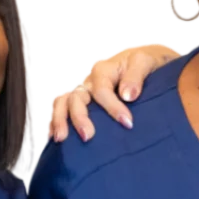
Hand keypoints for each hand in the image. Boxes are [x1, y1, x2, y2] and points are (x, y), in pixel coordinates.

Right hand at [46, 43, 183, 140]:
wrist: (138, 59)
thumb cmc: (142, 61)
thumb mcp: (144, 62)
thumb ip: (136, 77)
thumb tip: (128, 96)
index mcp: (102, 69)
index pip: (102, 91)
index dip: (113, 108)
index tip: (128, 124)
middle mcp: (87, 79)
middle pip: (75, 97)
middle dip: (79, 118)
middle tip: (87, 137)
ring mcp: (81, 88)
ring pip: (61, 101)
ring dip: (59, 120)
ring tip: (61, 140)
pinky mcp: (79, 97)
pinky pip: (60, 107)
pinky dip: (54, 120)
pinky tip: (54, 137)